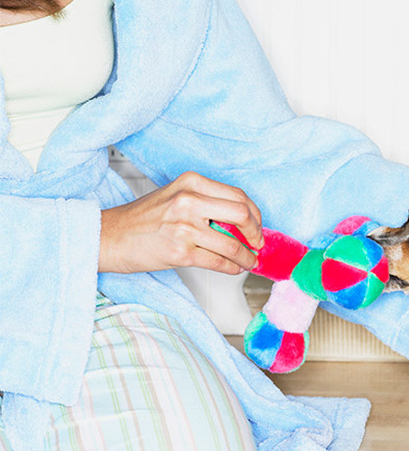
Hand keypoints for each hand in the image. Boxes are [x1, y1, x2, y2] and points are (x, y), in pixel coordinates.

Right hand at [99, 171, 263, 273]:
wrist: (108, 236)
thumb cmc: (142, 219)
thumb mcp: (175, 196)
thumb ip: (206, 202)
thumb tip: (241, 221)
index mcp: (191, 183)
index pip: (238, 195)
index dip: (255, 214)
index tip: (257, 226)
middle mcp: (189, 201)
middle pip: (242, 214)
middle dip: (256, 233)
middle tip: (257, 243)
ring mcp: (184, 227)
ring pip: (233, 244)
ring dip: (247, 256)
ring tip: (249, 261)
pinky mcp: (180, 252)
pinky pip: (219, 261)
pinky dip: (233, 267)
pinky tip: (234, 268)